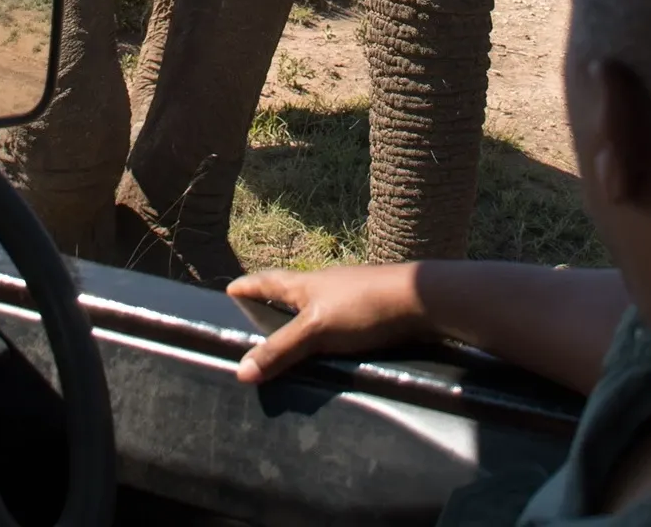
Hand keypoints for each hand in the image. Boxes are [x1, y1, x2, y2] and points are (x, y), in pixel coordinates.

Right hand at [226, 263, 430, 381]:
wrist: (420, 302)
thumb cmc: (363, 307)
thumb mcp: (315, 330)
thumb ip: (280, 350)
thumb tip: (240, 370)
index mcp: (304, 284)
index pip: (267, 280)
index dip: (247, 286)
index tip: (230, 290)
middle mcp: (323, 287)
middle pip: (289, 293)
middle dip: (270, 303)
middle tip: (252, 317)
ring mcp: (347, 299)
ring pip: (313, 309)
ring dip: (297, 321)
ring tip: (285, 341)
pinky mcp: (367, 314)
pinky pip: (335, 325)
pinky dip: (322, 336)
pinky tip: (325, 352)